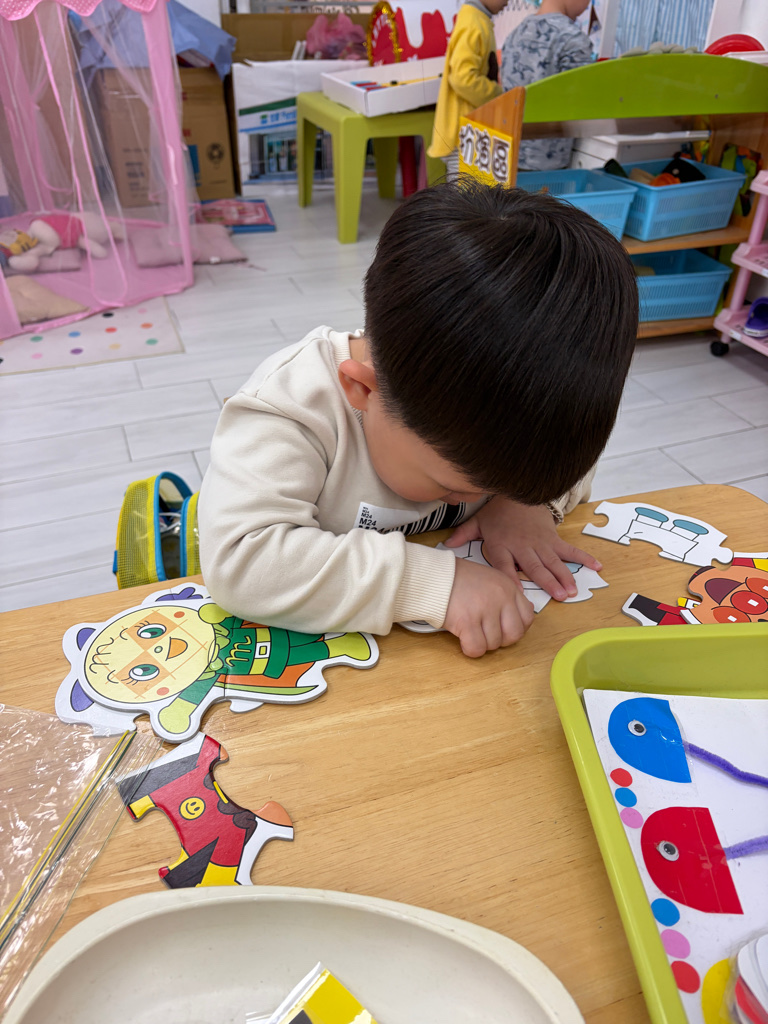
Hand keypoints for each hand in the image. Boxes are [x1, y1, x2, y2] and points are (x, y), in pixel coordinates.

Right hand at [444, 556, 534, 657]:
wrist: (434, 575)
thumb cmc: (459, 578)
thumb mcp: (491, 579)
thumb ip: (506, 597)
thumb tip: (520, 618)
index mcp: (508, 588)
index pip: (527, 618)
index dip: (515, 628)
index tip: (502, 628)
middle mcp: (501, 598)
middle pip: (514, 635)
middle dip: (500, 640)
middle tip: (485, 633)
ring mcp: (485, 609)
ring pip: (493, 644)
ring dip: (481, 643)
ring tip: (470, 631)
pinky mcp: (467, 621)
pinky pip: (477, 648)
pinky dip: (470, 649)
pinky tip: (462, 639)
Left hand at [445, 497, 601, 601]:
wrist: (517, 492)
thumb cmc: (497, 513)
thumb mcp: (477, 523)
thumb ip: (463, 535)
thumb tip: (445, 545)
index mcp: (501, 546)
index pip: (505, 565)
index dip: (510, 578)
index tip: (516, 593)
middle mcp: (522, 547)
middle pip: (535, 566)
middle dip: (548, 582)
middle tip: (559, 596)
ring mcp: (540, 543)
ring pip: (553, 561)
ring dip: (564, 576)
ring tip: (572, 591)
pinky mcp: (552, 538)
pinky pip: (569, 549)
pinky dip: (583, 558)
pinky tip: (596, 567)